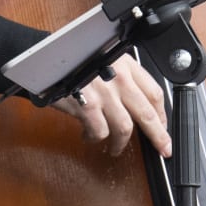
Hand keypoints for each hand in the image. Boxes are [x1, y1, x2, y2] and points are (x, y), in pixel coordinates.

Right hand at [56, 57, 171, 157]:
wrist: (42, 58)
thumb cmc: (70, 58)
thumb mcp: (103, 57)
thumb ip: (122, 75)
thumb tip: (136, 103)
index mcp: (126, 64)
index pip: (154, 93)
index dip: (162, 114)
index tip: (162, 125)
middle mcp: (118, 78)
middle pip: (147, 114)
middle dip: (158, 136)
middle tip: (162, 148)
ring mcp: (104, 93)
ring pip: (125, 128)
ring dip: (121, 144)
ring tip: (116, 148)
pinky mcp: (87, 106)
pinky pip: (100, 132)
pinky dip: (95, 138)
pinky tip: (89, 137)